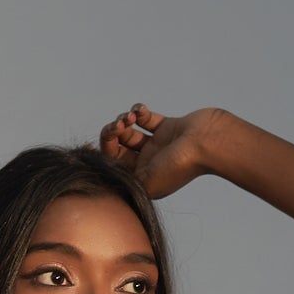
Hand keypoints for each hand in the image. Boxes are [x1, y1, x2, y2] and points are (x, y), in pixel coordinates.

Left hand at [97, 102, 220, 199]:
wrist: (209, 143)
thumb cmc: (180, 166)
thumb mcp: (145, 182)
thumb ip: (122, 180)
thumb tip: (98, 179)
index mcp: (143, 180)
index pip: (112, 167)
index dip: (97, 157)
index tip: (85, 147)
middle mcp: (149, 164)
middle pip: (118, 148)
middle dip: (112, 134)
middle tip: (117, 127)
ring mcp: (158, 145)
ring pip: (129, 131)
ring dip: (124, 120)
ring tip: (130, 118)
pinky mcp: (167, 127)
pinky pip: (145, 117)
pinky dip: (138, 111)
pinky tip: (139, 111)